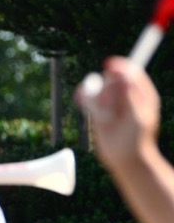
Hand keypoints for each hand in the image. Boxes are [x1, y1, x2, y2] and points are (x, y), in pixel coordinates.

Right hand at [78, 57, 160, 173]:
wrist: (124, 157)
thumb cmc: (136, 139)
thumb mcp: (138, 116)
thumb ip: (131, 97)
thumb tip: (125, 77)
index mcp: (141, 92)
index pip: (130, 72)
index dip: (120, 66)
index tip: (109, 65)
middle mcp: (125, 94)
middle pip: (111, 78)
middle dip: (107, 89)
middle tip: (110, 106)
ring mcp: (110, 101)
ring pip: (97, 87)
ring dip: (96, 98)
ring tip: (104, 116)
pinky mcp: (96, 109)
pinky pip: (86, 97)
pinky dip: (83, 97)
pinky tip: (82, 102)